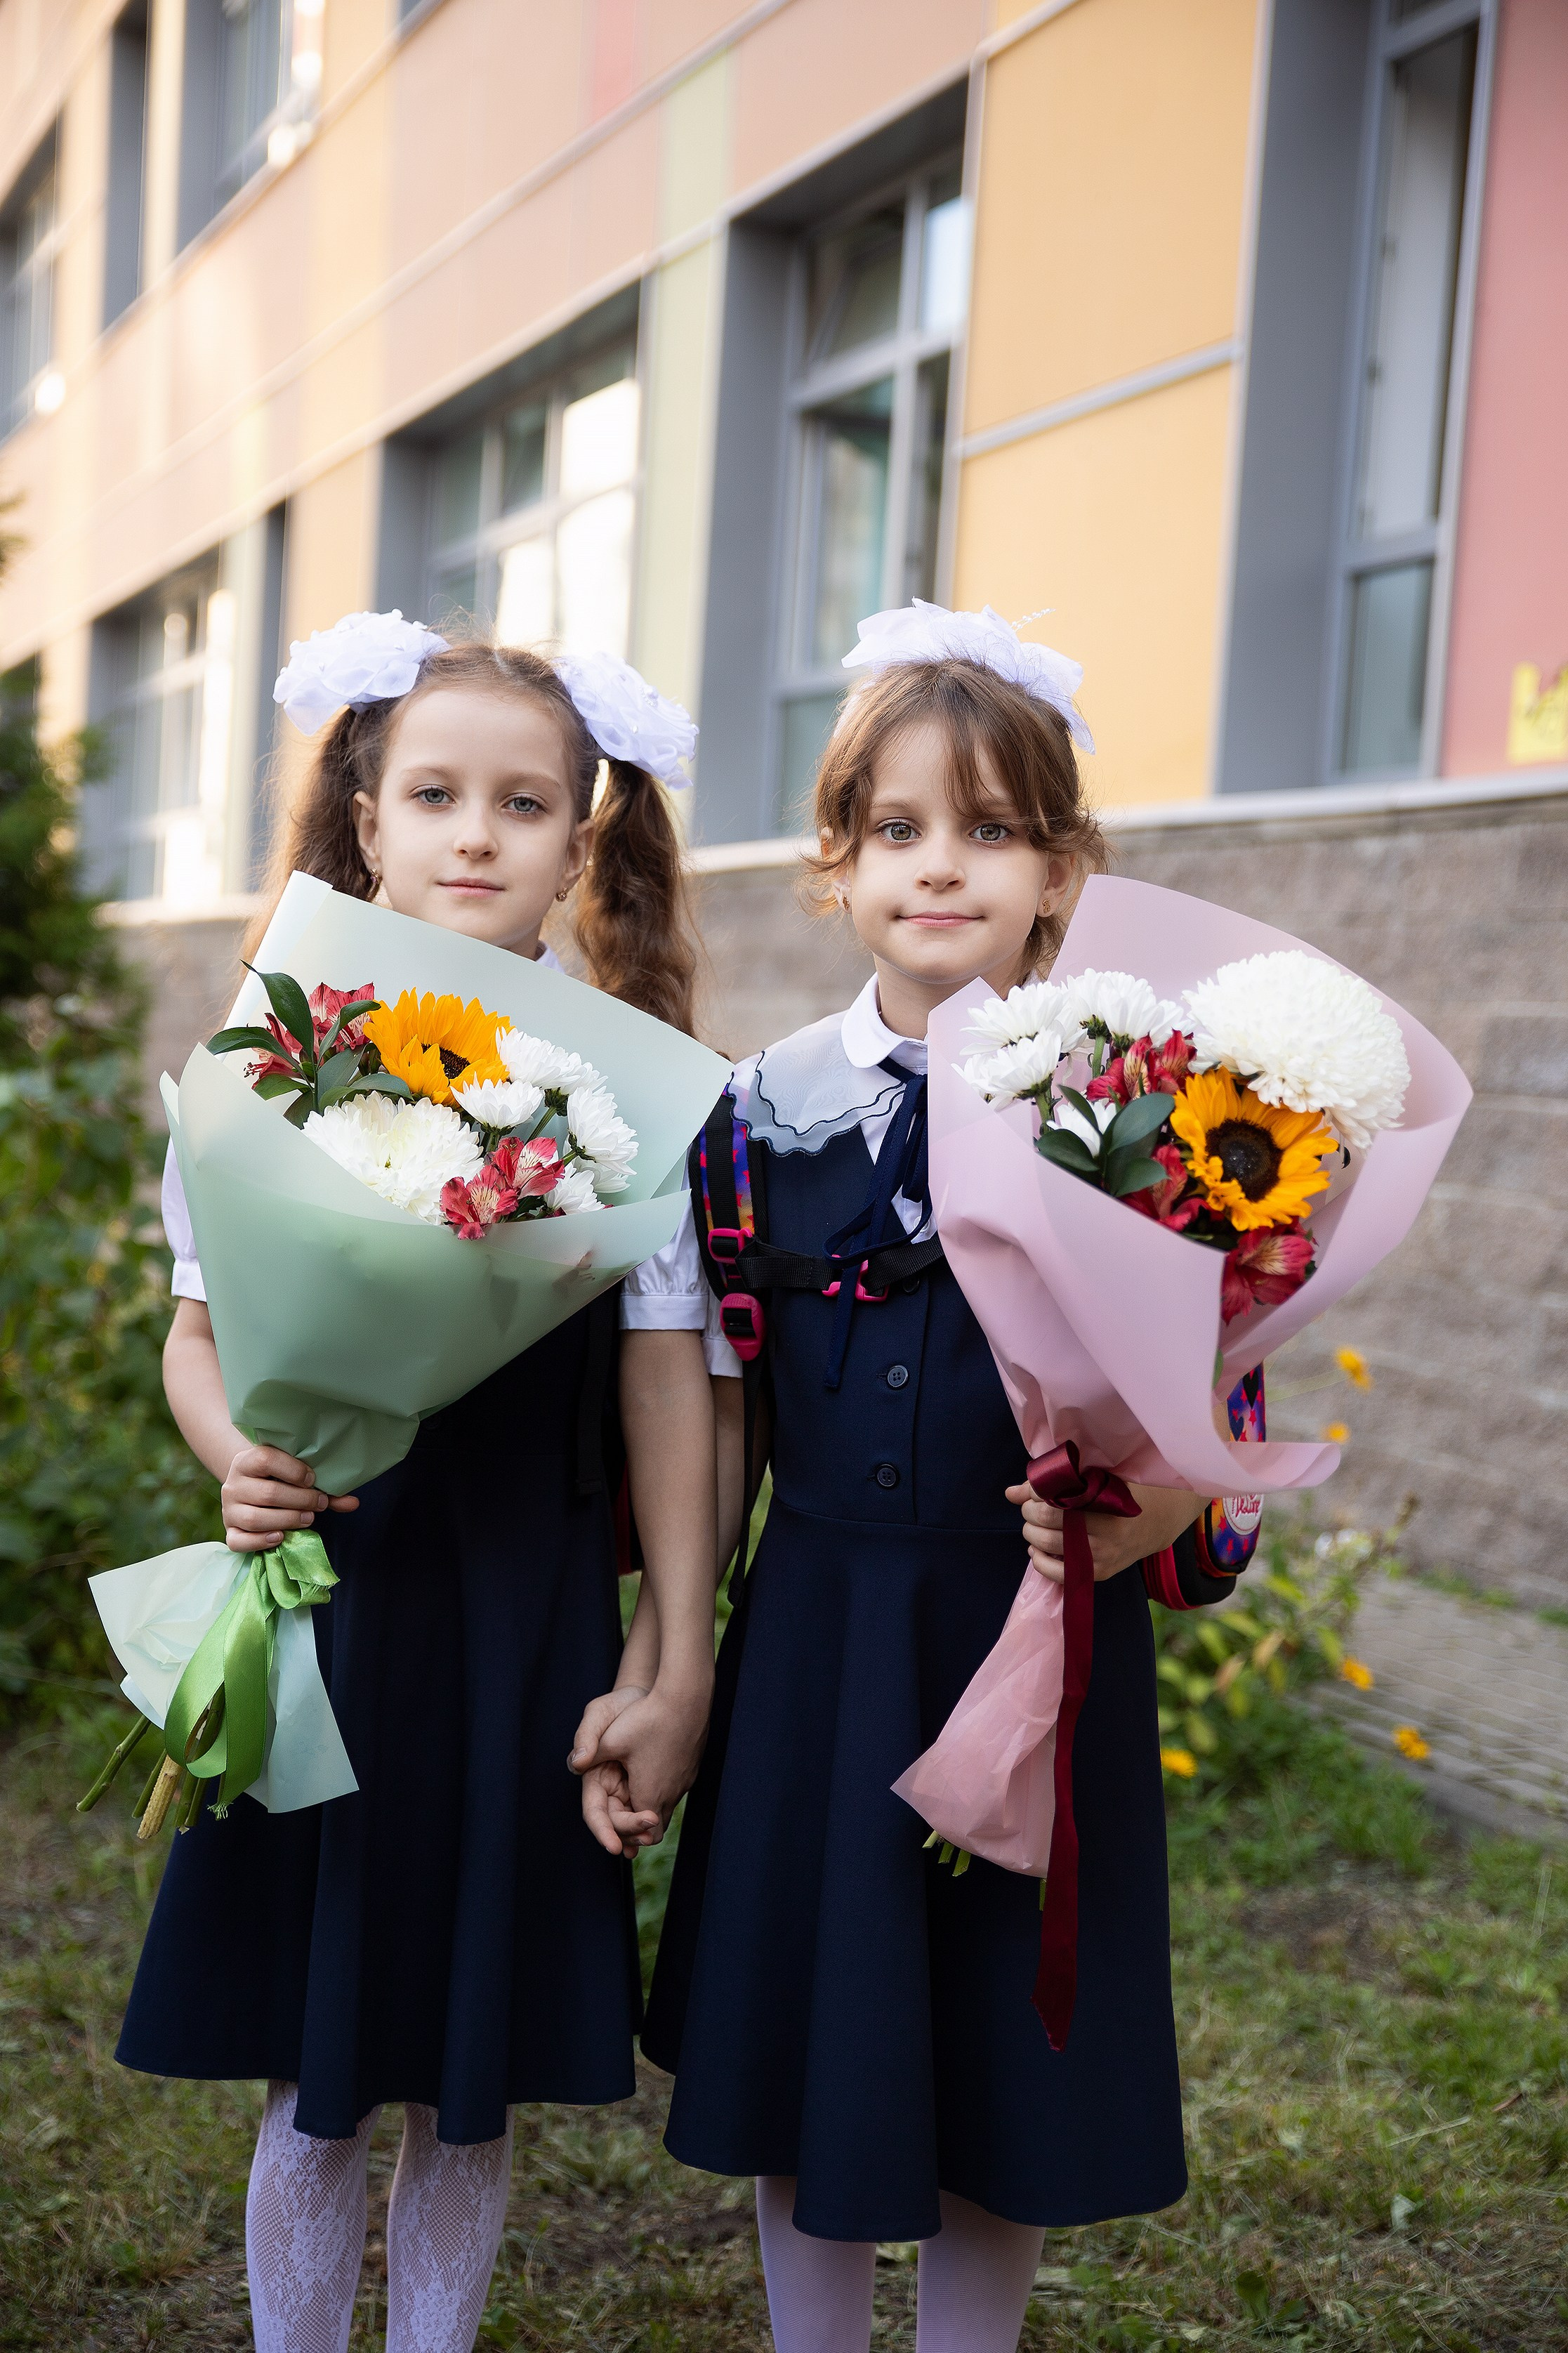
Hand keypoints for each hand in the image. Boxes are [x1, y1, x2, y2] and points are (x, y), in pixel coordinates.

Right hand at [221, 1443, 357, 1552]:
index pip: (266, 1459)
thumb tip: (354, 1503)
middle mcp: (233, 1483)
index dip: (294, 1470)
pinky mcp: (229, 1531)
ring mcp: (228, 1509)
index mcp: (247, 1460)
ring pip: (255, 1519)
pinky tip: (281, 1537)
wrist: (249, 1487)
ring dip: (287, 1520)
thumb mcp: (296, 1476)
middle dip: (300, 1500)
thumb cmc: (278, 1479)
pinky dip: (261, 1541)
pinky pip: (238, 1541)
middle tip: (319, 1504)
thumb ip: (323, 1487)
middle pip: (268, 1493)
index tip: (313, 1479)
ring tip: (308, 1519)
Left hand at [570, 1680, 710, 1856]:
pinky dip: (661, 1793)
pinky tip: (649, 1775)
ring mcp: (685, 1781)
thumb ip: (591, 1751)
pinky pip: (675, 1791)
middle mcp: (672, 1793)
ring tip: (633, 1801)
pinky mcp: (691, 1769)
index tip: (620, 1841)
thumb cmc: (648, 1718)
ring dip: (650, 1809)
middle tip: (624, 1823)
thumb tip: (574, 1764)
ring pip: (667, 1808)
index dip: (629, 1837)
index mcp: (650, 1793)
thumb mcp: (614, 1737)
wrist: (687, 1697)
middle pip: (657, 1828)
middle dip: (639, 1828)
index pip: (643, 1833)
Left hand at [1005, 1479, 1201, 1584]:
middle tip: (1031, 1507)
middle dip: (1030, 1512)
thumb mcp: (1094, 1477)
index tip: (1035, 1490)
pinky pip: (1058, 1573)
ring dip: (1031, 1533)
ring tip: (1035, 1524)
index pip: (1053, 1497)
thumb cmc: (1120, 1490)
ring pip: (1048, 1545)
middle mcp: (1106, 1530)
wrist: (1156, 1519)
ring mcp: (1103, 1554)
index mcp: (1105, 1499)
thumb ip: (1053, 1482)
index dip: (1035, 1492)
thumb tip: (1010, 1493)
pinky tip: (1038, 1548)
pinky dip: (1040, 1560)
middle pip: (1046, 1521)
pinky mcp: (1101, 1572)